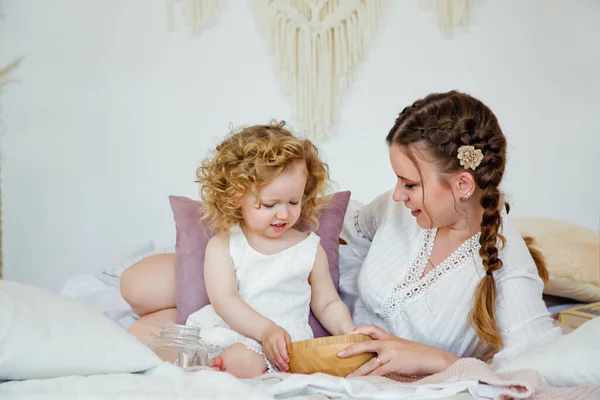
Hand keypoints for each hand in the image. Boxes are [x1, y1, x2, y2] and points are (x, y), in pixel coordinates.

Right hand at [261, 324, 291, 371]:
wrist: (265, 330)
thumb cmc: (278, 332)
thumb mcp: (285, 334)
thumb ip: (288, 342)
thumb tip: (291, 352)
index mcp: (277, 337)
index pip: (280, 348)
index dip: (284, 355)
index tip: (288, 361)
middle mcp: (271, 342)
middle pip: (276, 354)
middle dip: (282, 362)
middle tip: (286, 368)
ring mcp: (267, 347)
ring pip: (272, 357)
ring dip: (278, 364)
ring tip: (283, 369)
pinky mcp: (265, 351)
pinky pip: (269, 358)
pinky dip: (274, 363)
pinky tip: (279, 367)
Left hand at [338, 325, 459, 376]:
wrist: (431, 357)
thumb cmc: (417, 353)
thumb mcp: (401, 346)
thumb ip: (389, 348)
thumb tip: (378, 354)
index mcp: (390, 337)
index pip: (372, 328)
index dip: (360, 329)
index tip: (350, 333)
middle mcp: (388, 343)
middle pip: (365, 343)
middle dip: (351, 349)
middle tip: (339, 354)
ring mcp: (391, 353)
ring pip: (370, 362)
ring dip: (358, 370)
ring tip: (348, 375)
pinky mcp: (395, 364)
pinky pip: (379, 372)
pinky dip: (370, 377)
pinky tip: (364, 381)